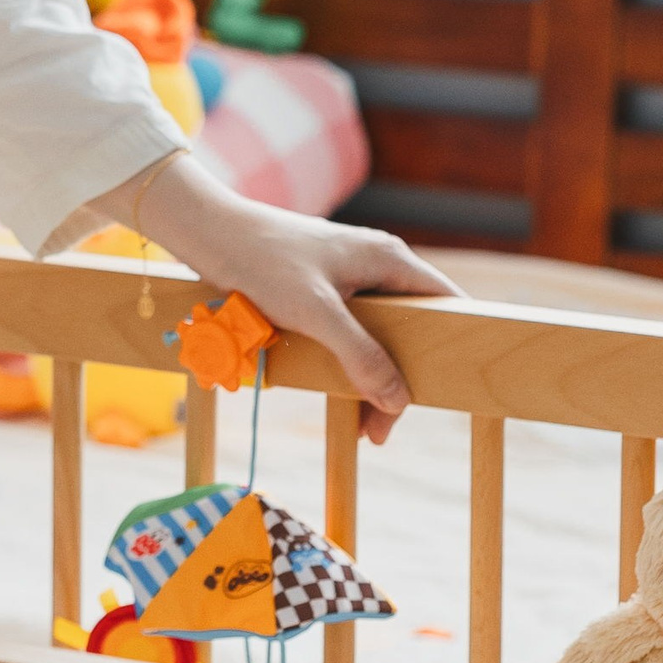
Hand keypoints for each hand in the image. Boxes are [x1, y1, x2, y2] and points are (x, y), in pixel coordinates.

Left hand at [92, 150, 454, 444]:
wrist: (209, 234)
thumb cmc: (264, 263)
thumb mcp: (317, 314)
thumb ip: (360, 354)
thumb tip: (399, 401)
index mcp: (390, 260)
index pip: (447, 302)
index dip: (453, 345)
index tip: (448, 391)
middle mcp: (377, 266)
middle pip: (411, 331)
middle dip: (400, 380)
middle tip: (382, 428)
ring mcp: (349, 278)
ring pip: (378, 337)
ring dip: (370, 379)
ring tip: (360, 425)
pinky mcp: (322, 291)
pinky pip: (349, 334)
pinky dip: (347, 365)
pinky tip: (336, 394)